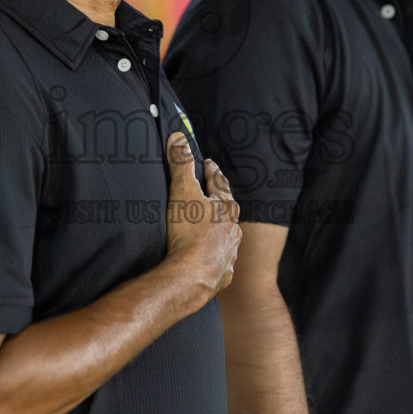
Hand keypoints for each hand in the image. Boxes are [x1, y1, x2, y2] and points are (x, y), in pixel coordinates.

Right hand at [164, 133, 240, 298]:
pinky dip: (216, 256)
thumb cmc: (189, 232)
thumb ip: (181, 163)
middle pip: (227, 209)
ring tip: (212, 227)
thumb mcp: (182, 191)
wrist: (192, 276)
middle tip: (212, 193)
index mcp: (226, 207)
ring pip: (228, 236)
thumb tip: (179, 137)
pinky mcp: (224, 273)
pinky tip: (212, 258)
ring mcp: (230, 252)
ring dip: (220, 229)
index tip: (209, 163)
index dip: (212, 171)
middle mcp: (233, 229)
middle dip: (219, 200)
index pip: (219, 182)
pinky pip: (222, 261)